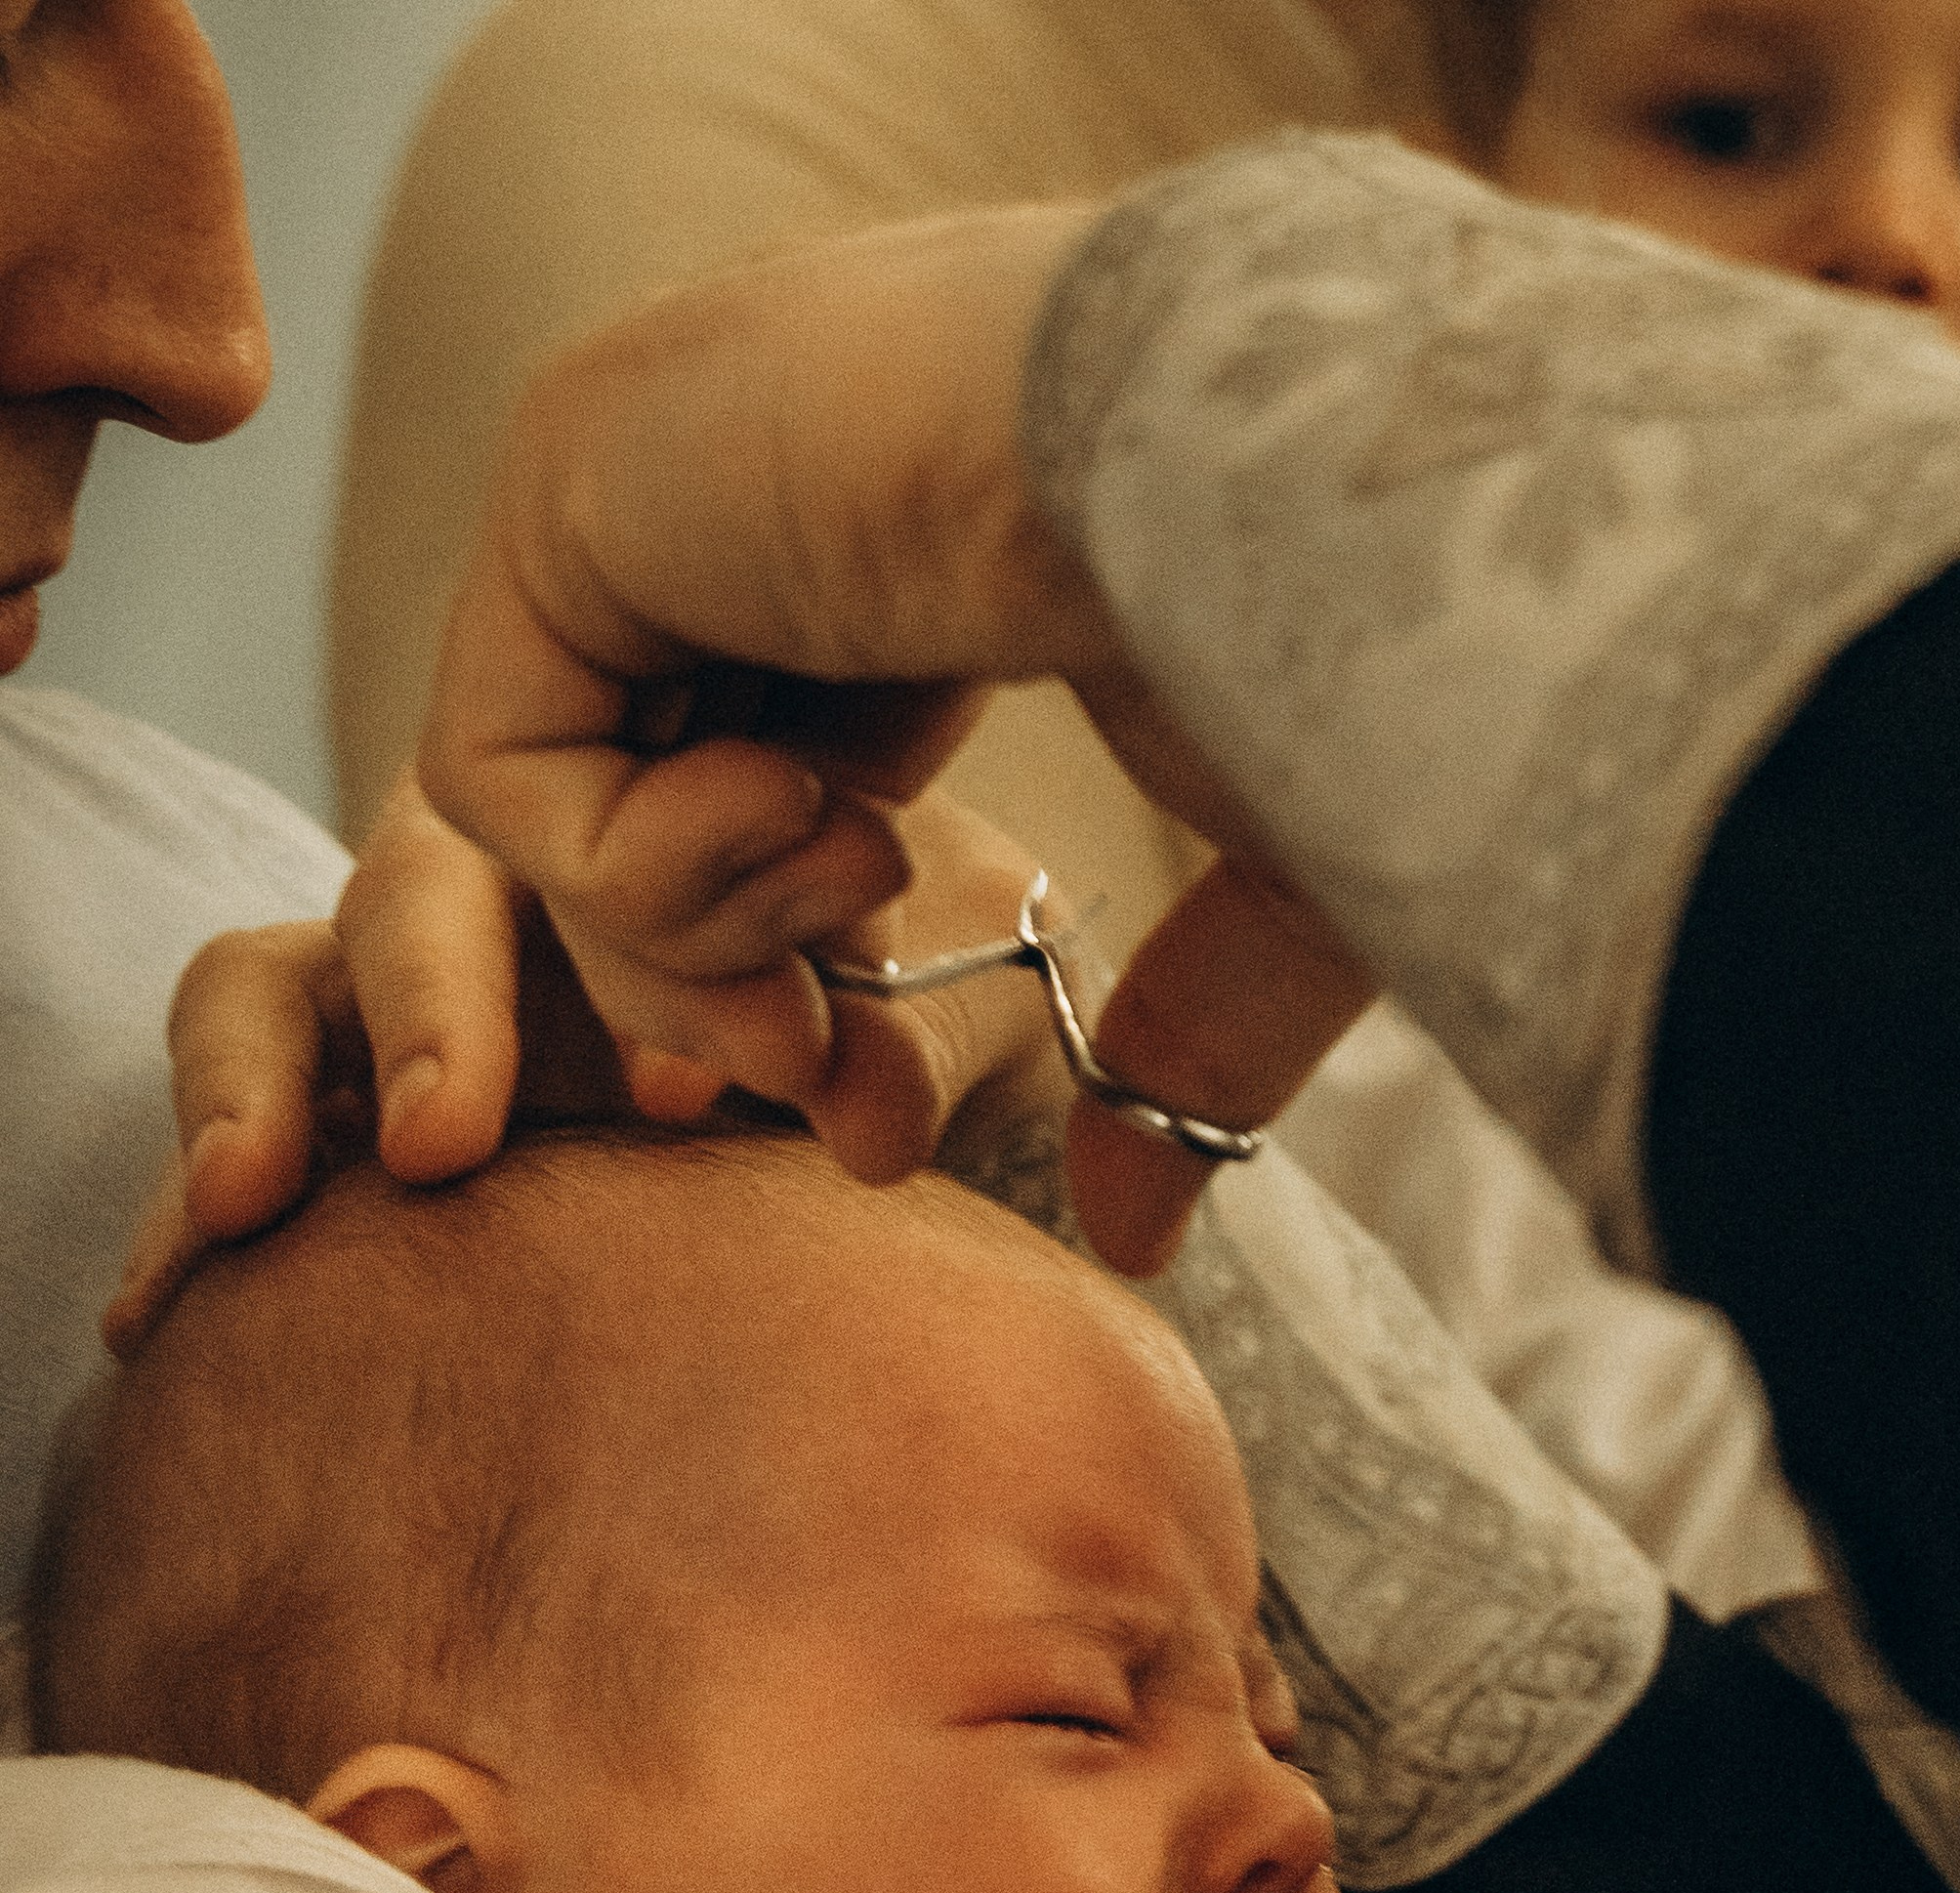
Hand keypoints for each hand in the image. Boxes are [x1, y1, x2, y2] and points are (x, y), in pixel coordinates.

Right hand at [104, 770, 1069, 1353]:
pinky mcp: (345, 1133)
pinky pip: (237, 1142)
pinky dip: (195, 1212)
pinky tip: (157, 1316)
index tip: (677, 1100)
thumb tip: (869, 1119)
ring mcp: (389, 1013)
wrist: (880, 1083)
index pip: (578, 827)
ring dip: (251, 1090)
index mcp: (622, 826)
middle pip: (403, 902)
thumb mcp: (945, 1003)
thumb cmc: (905, 1001)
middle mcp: (484, 902)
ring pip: (265, 995)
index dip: (611, 945)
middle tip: (449, 1142)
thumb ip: (912, 1046)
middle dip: (419, 1013)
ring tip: (243, 1206)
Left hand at [415, 211, 1374, 1277]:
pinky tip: (798, 804)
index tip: (860, 1114)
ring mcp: (645, 473)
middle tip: (810, 1082)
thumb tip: (1136, 1241)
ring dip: (700, 938)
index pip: (756, 817)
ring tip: (858, 877)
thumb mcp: (1283, 881)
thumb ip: (1190, 1047)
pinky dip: (636, 873)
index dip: (783, 991)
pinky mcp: (563, 486)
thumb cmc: (1347, 624)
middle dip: (708, 1011)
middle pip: (623, 839)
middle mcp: (755, 490)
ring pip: (550, 824)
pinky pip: (487, 774)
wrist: (1294, 459)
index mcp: (905, 539)